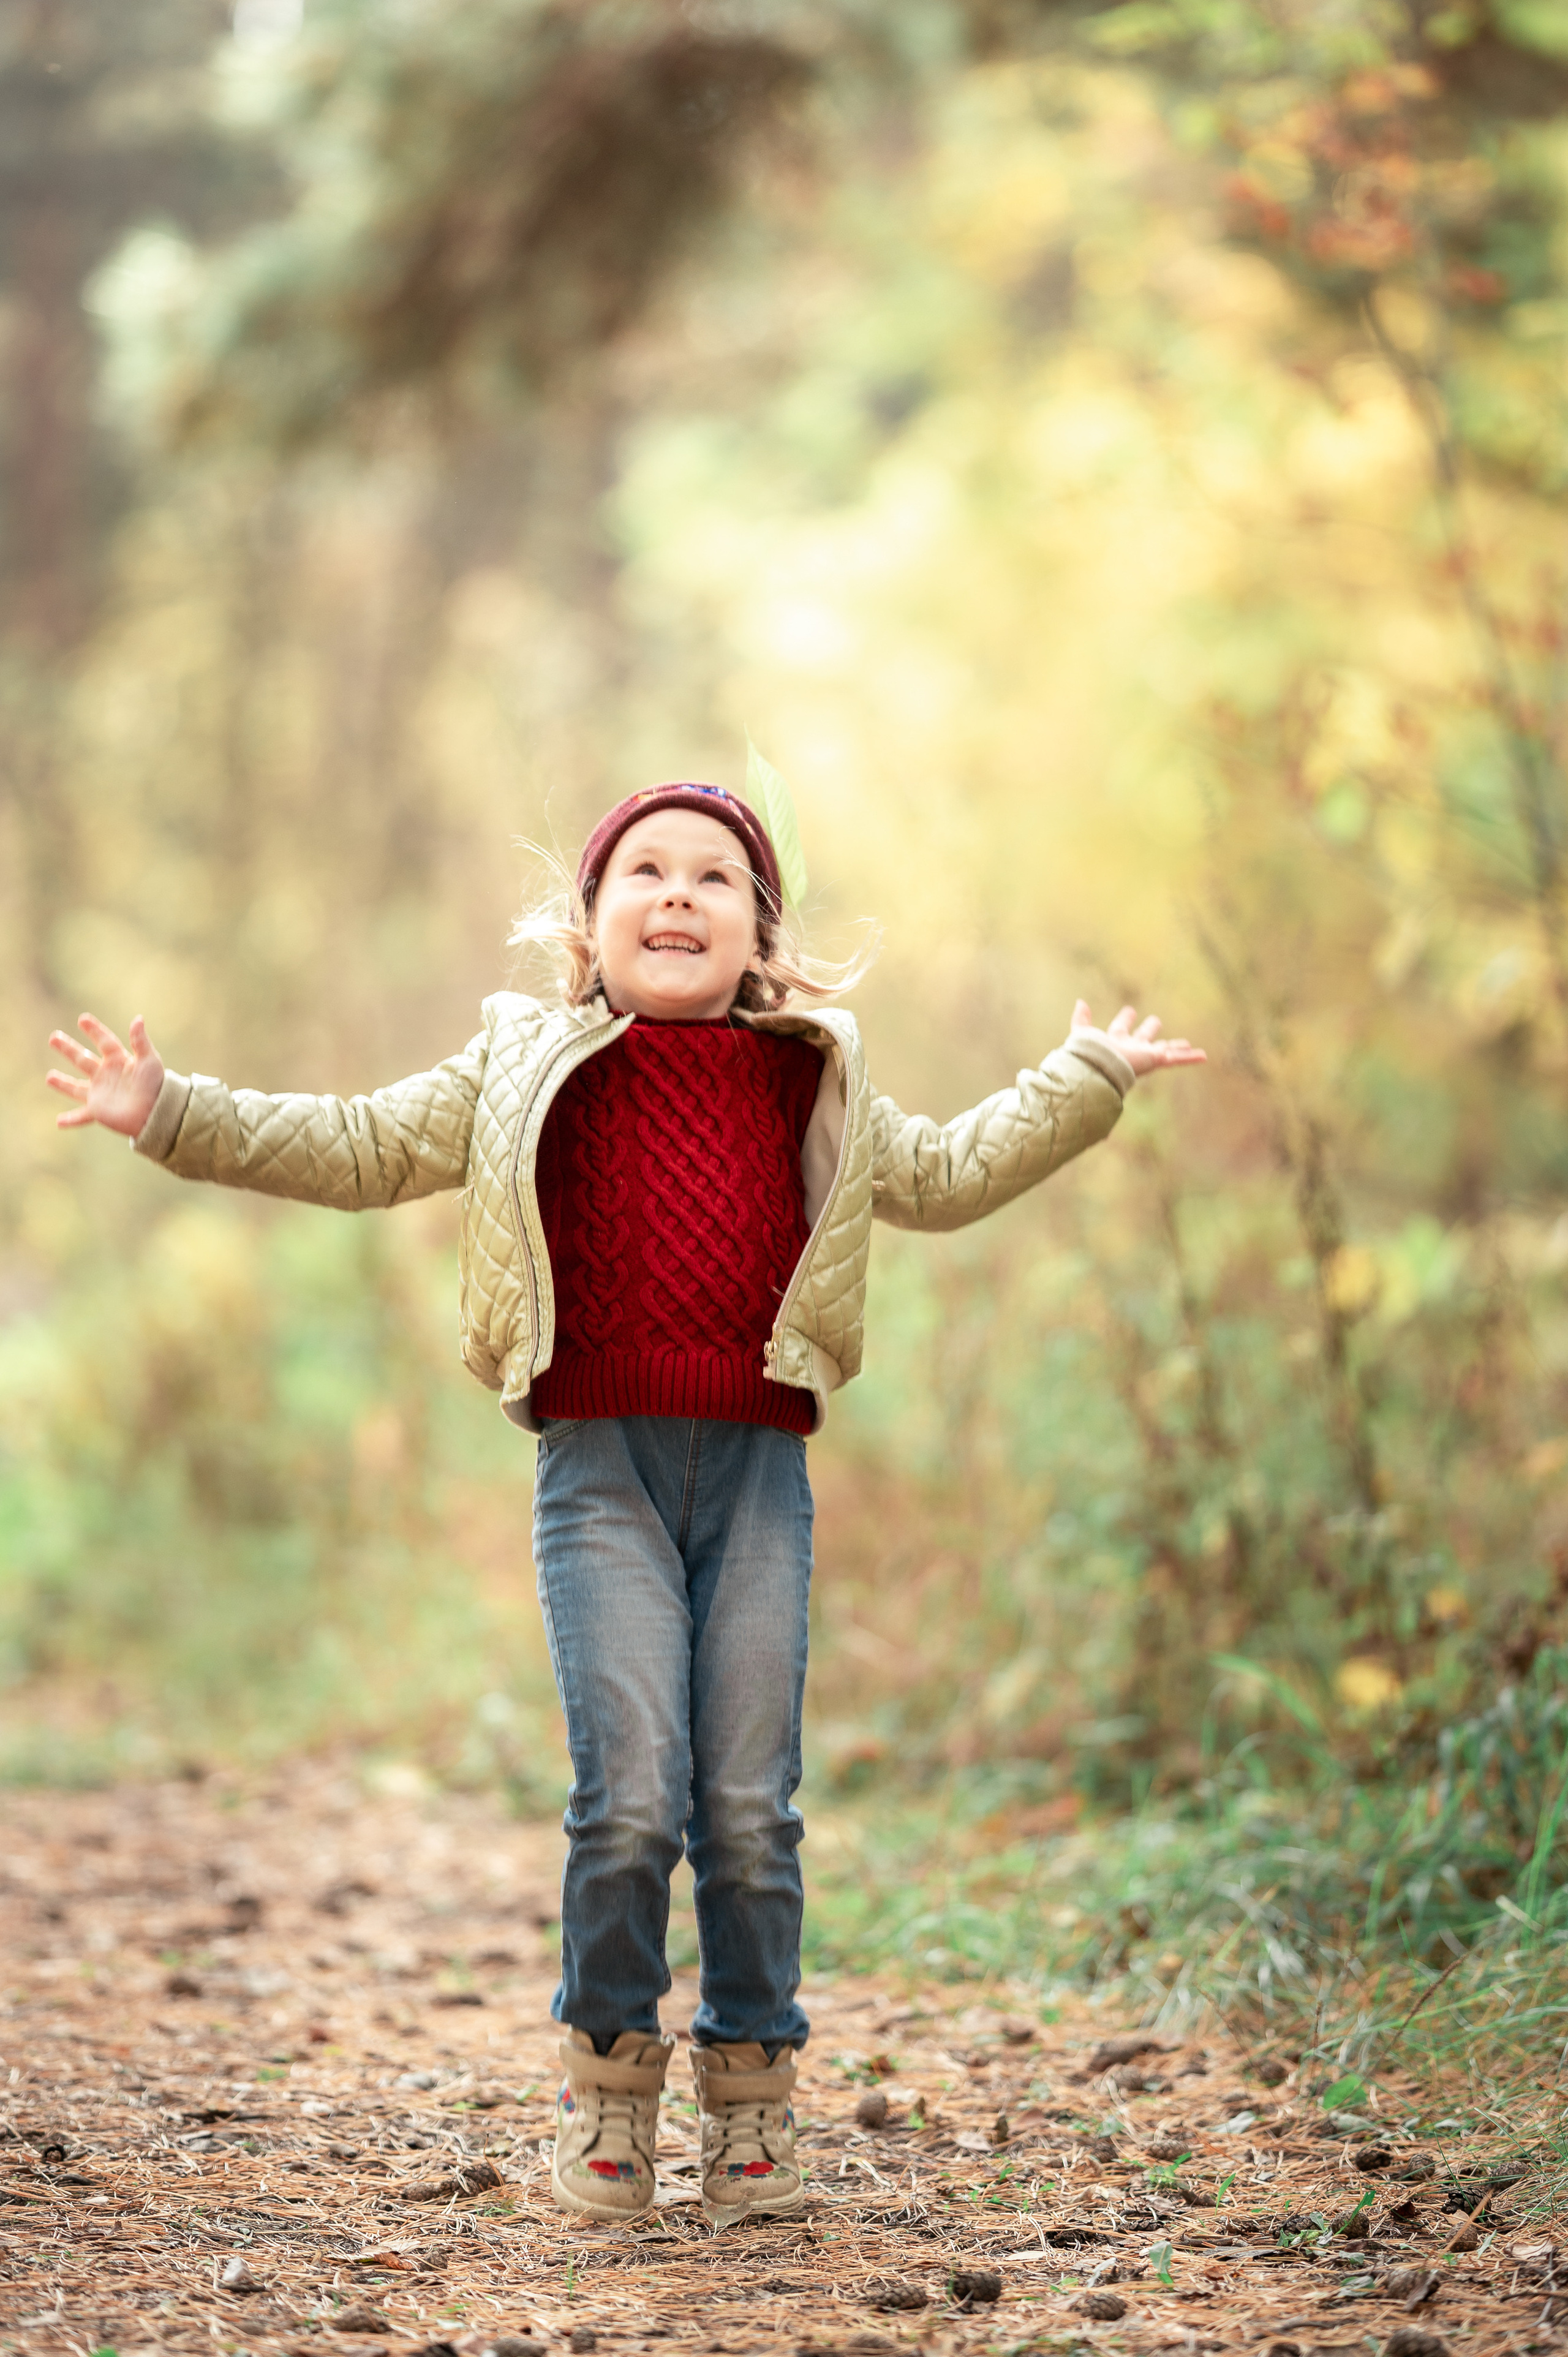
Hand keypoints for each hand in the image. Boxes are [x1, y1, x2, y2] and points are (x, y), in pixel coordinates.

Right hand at [46, 1013, 165, 1135]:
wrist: (157, 1111)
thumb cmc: (157, 1085)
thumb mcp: (150, 1060)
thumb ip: (141, 1041)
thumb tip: (138, 1019)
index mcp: (119, 1061)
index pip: (104, 1042)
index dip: (94, 1030)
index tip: (82, 1019)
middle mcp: (107, 1075)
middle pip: (82, 1059)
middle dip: (68, 1049)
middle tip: (53, 1037)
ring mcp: (101, 1092)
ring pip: (76, 1087)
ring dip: (63, 1083)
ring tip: (49, 1078)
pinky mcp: (98, 1110)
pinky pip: (81, 1116)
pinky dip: (70, 1120)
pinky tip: (59, 1122)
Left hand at [1069, 998, 1205, 1078]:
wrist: (1099, 1068)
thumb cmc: (1090, 1052)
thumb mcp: (1082, 1031)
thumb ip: (1081, 1018)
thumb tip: (1080, 1001)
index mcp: (1115, 1041)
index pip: (1121, 1028)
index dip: (1126, 1019)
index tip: (1130, 1010)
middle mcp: (1132, 1049)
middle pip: (1144, 1038)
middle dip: (1149, 1031)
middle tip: (1156, 1022)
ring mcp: (1145, 1056)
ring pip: (1164, 1050)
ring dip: (1175, 1047)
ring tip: (1186, 1044)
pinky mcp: (1156, 1060)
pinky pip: (1177, 1059)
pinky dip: (1190, 1058)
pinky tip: (1203, 1056)